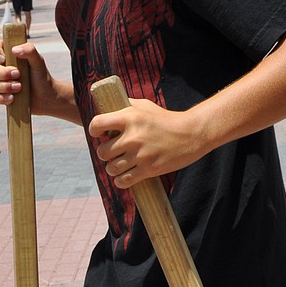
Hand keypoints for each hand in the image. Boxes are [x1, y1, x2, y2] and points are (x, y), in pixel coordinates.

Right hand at [0, 36, 58, 114]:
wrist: (48, 97)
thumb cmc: (43, 77)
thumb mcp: (39, 61)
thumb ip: (30, 51)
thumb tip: (14, 50)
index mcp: (11, 56)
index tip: (4, 58)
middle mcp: (5, 69)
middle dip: (3, 73)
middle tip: (18, 74)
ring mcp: (5, 83)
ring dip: (6, 86)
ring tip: (20, 87)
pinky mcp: (6, 96)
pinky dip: (5, 98)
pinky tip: (13, 98)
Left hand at [88, 98, 205, 186]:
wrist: (191, 134)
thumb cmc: (166, 119)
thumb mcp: (145, 106)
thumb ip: (125, 106)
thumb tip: (106, 107)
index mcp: (129, 117)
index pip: (97, 124)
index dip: (94, 130)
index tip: (99, 134)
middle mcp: (132, 136)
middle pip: (102, 152)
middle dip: (105, 153)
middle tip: (113, 153)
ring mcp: (140, 154)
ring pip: (111, 168)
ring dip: (113, 168)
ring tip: (119, 165)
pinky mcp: (148, 169)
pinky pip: (123, 180)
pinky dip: (121, 180)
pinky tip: (124, 177)